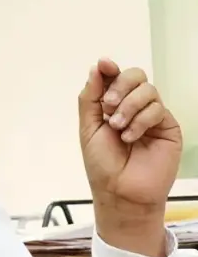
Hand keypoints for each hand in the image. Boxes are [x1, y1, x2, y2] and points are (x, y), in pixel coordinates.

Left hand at [78, 58, 181, 256]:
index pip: (115, 78)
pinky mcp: (167, 127)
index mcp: (112, 106)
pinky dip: (140, 120)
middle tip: (108, 107)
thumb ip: (90, 98)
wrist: (120, 191)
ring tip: (118, 128)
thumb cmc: (102, 164)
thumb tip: (96, 68)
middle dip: (119, 86)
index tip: (104, 65)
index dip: (110, 69)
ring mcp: (151, 116)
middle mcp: (133, 107)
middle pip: (135, 76)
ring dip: (128, 106)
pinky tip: (130, 137)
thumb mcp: (88, 128)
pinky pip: (157, 109)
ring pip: (147, 90)